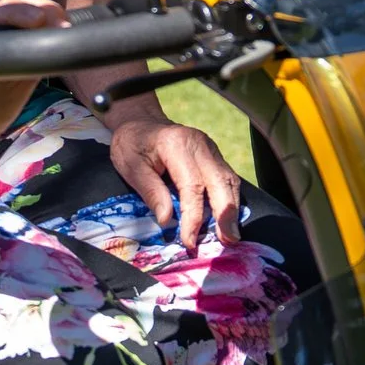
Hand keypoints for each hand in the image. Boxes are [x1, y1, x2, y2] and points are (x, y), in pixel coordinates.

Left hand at [107, 116, 243, 248]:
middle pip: (220, 181)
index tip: (190, 241)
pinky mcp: (214, 155)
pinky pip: (227, 178)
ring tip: (231, 236)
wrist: (141, 123)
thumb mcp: (132, 167)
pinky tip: (228, 219)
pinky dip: (230, 200)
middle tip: (228, 241)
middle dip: (225, 214)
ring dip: (232, 209)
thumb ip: (151, 192)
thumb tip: (167, 221)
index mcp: (177, 145)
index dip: (194, 216)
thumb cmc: (133, 145)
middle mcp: (200, 144)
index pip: (192, 185)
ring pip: (229, 180)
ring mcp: (211, 148)